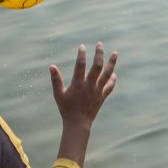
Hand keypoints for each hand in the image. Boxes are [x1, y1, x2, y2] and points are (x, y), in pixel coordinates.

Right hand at [51, 43, 117, 165]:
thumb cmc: (66, 109)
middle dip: (99, 54)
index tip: (82, 46)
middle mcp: (89, 86)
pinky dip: (112, 79)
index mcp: (78, 84)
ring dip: (111, 63)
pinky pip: (109, 87)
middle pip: (97, 67)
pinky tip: (114, 73)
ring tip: (115, 53)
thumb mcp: (58, 94)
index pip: (80, 65)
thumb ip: (56, 80)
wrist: (78, 124)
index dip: (81, 55)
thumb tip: (51, 66)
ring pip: (107, 74)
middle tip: (100, 44)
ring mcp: (97, 91)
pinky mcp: (102, 97)